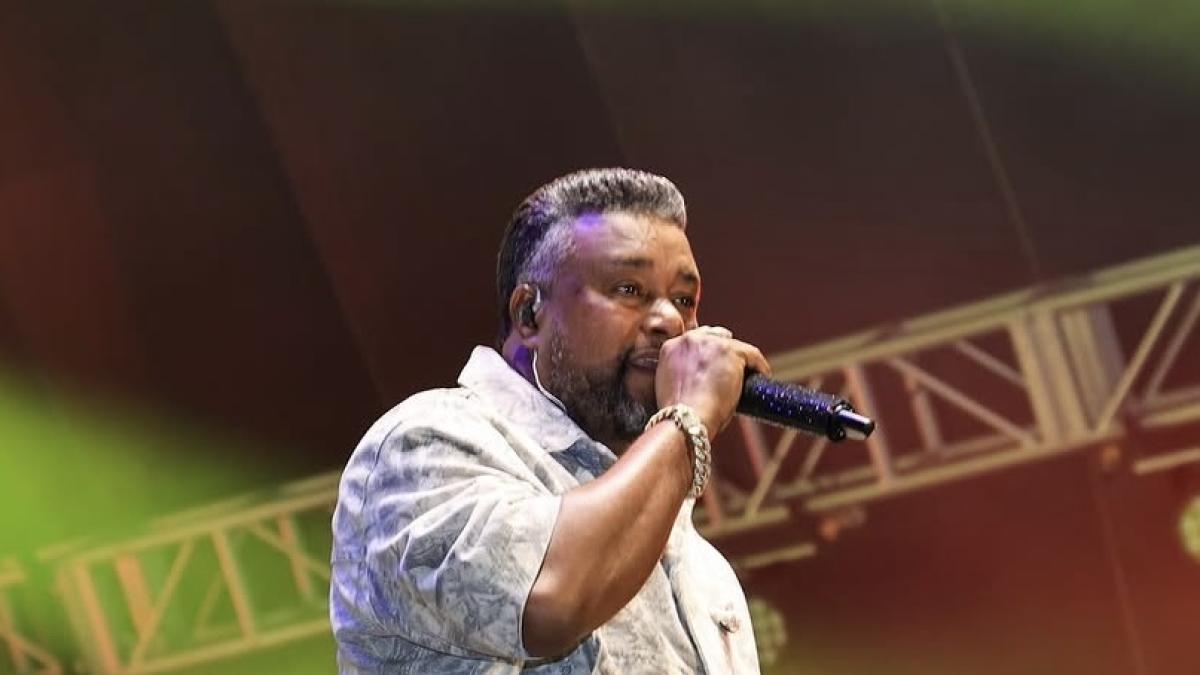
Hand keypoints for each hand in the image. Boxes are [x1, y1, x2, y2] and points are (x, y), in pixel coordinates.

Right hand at [654, 326, 771, 436]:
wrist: (684, 419)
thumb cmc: (678, 414)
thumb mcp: (672, 386)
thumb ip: (683, 374)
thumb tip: (702, 381)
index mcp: (670, 347)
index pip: (695, 342)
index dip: (707, 353)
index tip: (715, 365)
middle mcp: (688, 340)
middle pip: (714, 336)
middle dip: (723, 350)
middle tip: (733, 368)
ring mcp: (709, 343)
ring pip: (733, 345)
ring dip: (741, 359)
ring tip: (750, 373)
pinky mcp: (729, 350)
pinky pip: (751, 354)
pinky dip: (759, 365)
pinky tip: (763, 376)